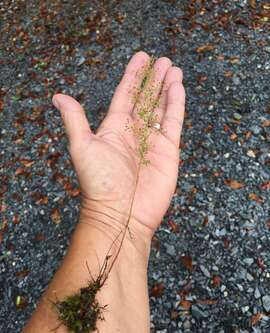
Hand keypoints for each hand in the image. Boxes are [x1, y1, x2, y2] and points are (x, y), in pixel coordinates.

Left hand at [52, 51, 184, 242]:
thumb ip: (75, 120)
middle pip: (146, 99)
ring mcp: (152, 141)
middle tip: (162, 60)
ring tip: (173, 69)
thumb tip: (58, 96)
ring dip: (167, 88)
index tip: (142, 58)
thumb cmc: (99, 183)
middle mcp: (134, 132)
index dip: (133, 76)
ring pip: (162, 108)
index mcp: (114, 129)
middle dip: (154, 79)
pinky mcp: (169, 151)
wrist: (121, 214)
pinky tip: (178, 88)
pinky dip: (177, 105)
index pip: (125, 95)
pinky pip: (174, 123)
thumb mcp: (83, 147)